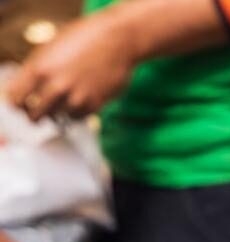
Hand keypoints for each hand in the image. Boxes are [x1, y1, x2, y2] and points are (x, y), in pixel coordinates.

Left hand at [6, 11, 134, 120]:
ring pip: (57, 119)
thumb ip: (37, 69)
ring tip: (66, 97)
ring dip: (58, 112)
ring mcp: (75, 98)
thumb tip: (27, 90)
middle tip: (40, 111)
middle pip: (34, 116)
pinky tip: (81, 97)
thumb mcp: (51, 48)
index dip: (18, 103)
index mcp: (39, 68)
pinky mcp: (92, 107)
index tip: (22, 104)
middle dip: (36, 114)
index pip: (15, 98)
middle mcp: (55, 85)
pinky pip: (77, 118)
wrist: (117, 39)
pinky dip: (76, 112)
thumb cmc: (84, 38)